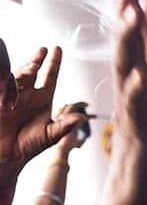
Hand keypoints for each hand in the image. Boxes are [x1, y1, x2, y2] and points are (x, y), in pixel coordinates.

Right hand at [0, 43, 84, 189]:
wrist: (9, 155)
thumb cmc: (30, 145)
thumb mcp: (51, 135)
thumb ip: (65, 125)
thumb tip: (81, 118)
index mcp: (43, 99)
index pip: (50, 76)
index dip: (54, 63)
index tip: (56, 49)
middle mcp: (28, 94)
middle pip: (33, 71)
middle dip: (38, 60)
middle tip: (42, 51)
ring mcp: (13, 96)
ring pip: (18, 76)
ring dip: (25, 69)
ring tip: (33, 66)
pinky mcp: (0, 100)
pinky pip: (4, 86)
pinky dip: (7, 80)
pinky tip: (11, 76)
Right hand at [100, 0, 146, 204]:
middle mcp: (133, 83)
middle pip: (129, 36)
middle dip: (131, 4)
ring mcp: (129, 104)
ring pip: (123, 64)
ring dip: (126, 38)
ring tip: (131, 11)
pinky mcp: (133, 128)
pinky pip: (130, 106)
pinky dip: (133, 90)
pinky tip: (138, 76)